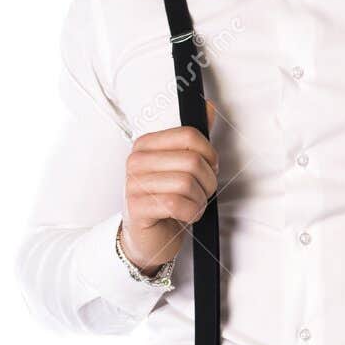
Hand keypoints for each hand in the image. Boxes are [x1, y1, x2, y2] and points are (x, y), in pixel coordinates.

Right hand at [120, 99, 218, 272]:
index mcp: (146, 145)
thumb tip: (209, 108)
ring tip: (193, 205)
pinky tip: (186, 215)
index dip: (209, 154)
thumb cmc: (167, 200)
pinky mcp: (137, 208)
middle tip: (202, 193)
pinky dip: (190, 212)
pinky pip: (176, 204)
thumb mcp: (182, 166)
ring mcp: (134, 184)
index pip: (189, 135)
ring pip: (187, 183)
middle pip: (192, 161)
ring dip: (199, 200)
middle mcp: (136, 161)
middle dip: (207, 182)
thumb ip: (194, 138)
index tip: (209, 168)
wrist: (149, 237)